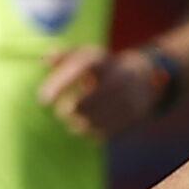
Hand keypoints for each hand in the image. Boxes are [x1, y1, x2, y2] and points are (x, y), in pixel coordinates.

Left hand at [38, 45, 162, 141]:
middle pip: (86, 102)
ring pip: (96, 119)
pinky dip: (94, 133)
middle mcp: (118, 77)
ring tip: (73, 123)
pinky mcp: (134, 116)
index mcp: (102, 61)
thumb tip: (44, 60)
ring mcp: (128, 98)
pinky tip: (88, 128)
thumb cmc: (104, 68)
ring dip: (79, 124)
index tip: (42, 100)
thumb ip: (64, 56)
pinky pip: (108, 131)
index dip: (59, 84)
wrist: (146, 77)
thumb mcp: (87, 55)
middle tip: (61, 113)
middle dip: (69, 111)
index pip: (78, 68)